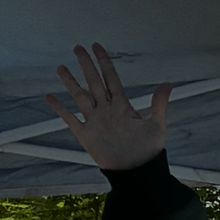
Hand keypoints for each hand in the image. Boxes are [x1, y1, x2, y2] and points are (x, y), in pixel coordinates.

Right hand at [46, 43, 169, 172]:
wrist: (136, 172)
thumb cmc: (148, 151)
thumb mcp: (156, 125)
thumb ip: (159, 104)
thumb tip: (168, 84)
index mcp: (122, 106)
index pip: (111, 79)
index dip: (104, 62)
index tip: (97, 47)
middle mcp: (106, 110)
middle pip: (93, 82)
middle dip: (86, 65)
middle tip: (77, 48)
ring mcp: (95, 121)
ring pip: (79, 96)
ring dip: (70, 82)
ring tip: (61, 68)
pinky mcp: (86, 135)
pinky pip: (69, 119)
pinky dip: (60, 109)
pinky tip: (50, 97)